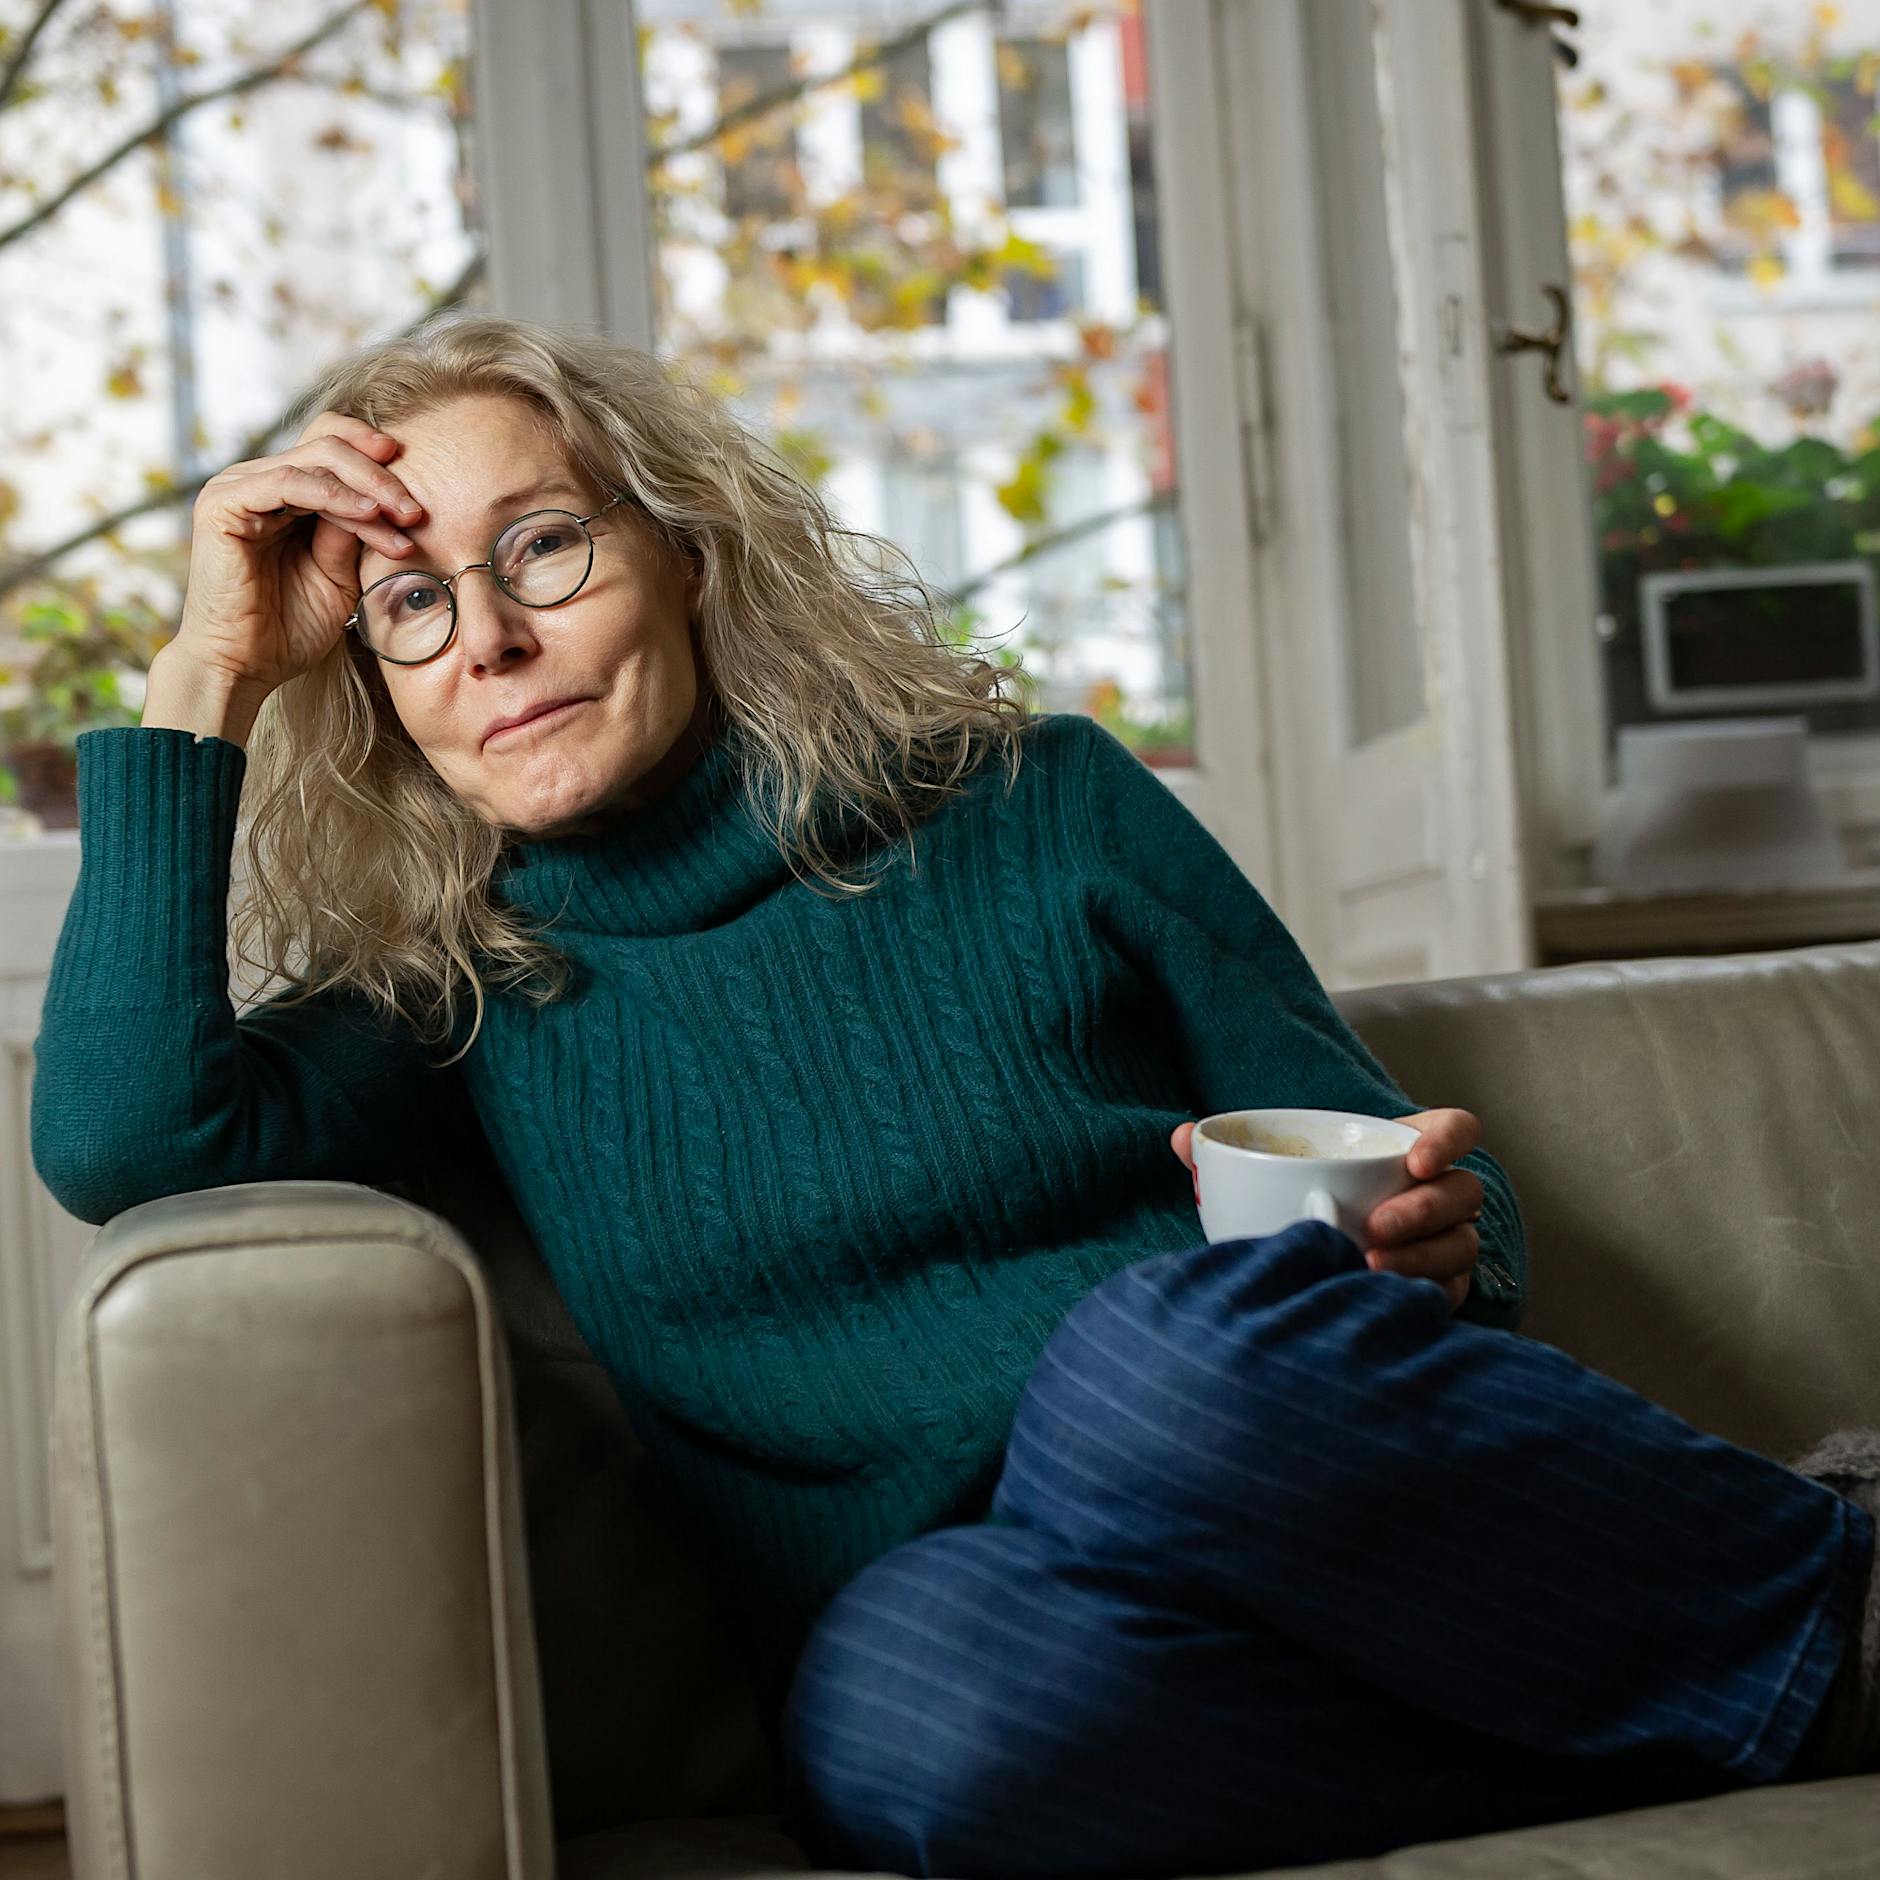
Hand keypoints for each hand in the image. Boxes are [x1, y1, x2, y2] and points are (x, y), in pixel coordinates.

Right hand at [173, 410, 427, 696]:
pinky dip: (335, 496)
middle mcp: (256, 481)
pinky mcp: (224, 504)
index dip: (373, 452)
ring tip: (404, 518)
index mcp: (282, 493)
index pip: (329, 445)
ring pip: (315, 460)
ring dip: (368, 487)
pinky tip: (369, 515)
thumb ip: (355, 532)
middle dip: (381, 475)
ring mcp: (237, 488)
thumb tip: (388, 498)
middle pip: (327, 445)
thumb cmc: (290, 627)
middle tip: (417, 510)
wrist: (246, 666)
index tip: (422, 483)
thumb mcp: (340, 574)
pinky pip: (289, 483)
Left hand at [1167, 1109, 1484, 1312]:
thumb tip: (1182, 1137)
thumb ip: (1226, 1155)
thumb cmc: (1292, 1204)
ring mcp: (1445, 1241)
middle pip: (1462, 1192)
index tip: (1416, 1160)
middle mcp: (1437, 1194)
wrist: (1304, 1271)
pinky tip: (1380, 1297)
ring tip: (1369, 1265)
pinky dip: (1419, 1292)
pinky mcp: (1440, 1288)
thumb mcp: (1264, 1175)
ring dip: (1421, 1256)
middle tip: (1374, 1225)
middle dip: (1423, 1209)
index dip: (1447, 1140)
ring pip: (1460, 1244)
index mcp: (1403, 1149)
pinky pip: (1450, 1291)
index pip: (1456, 1130)